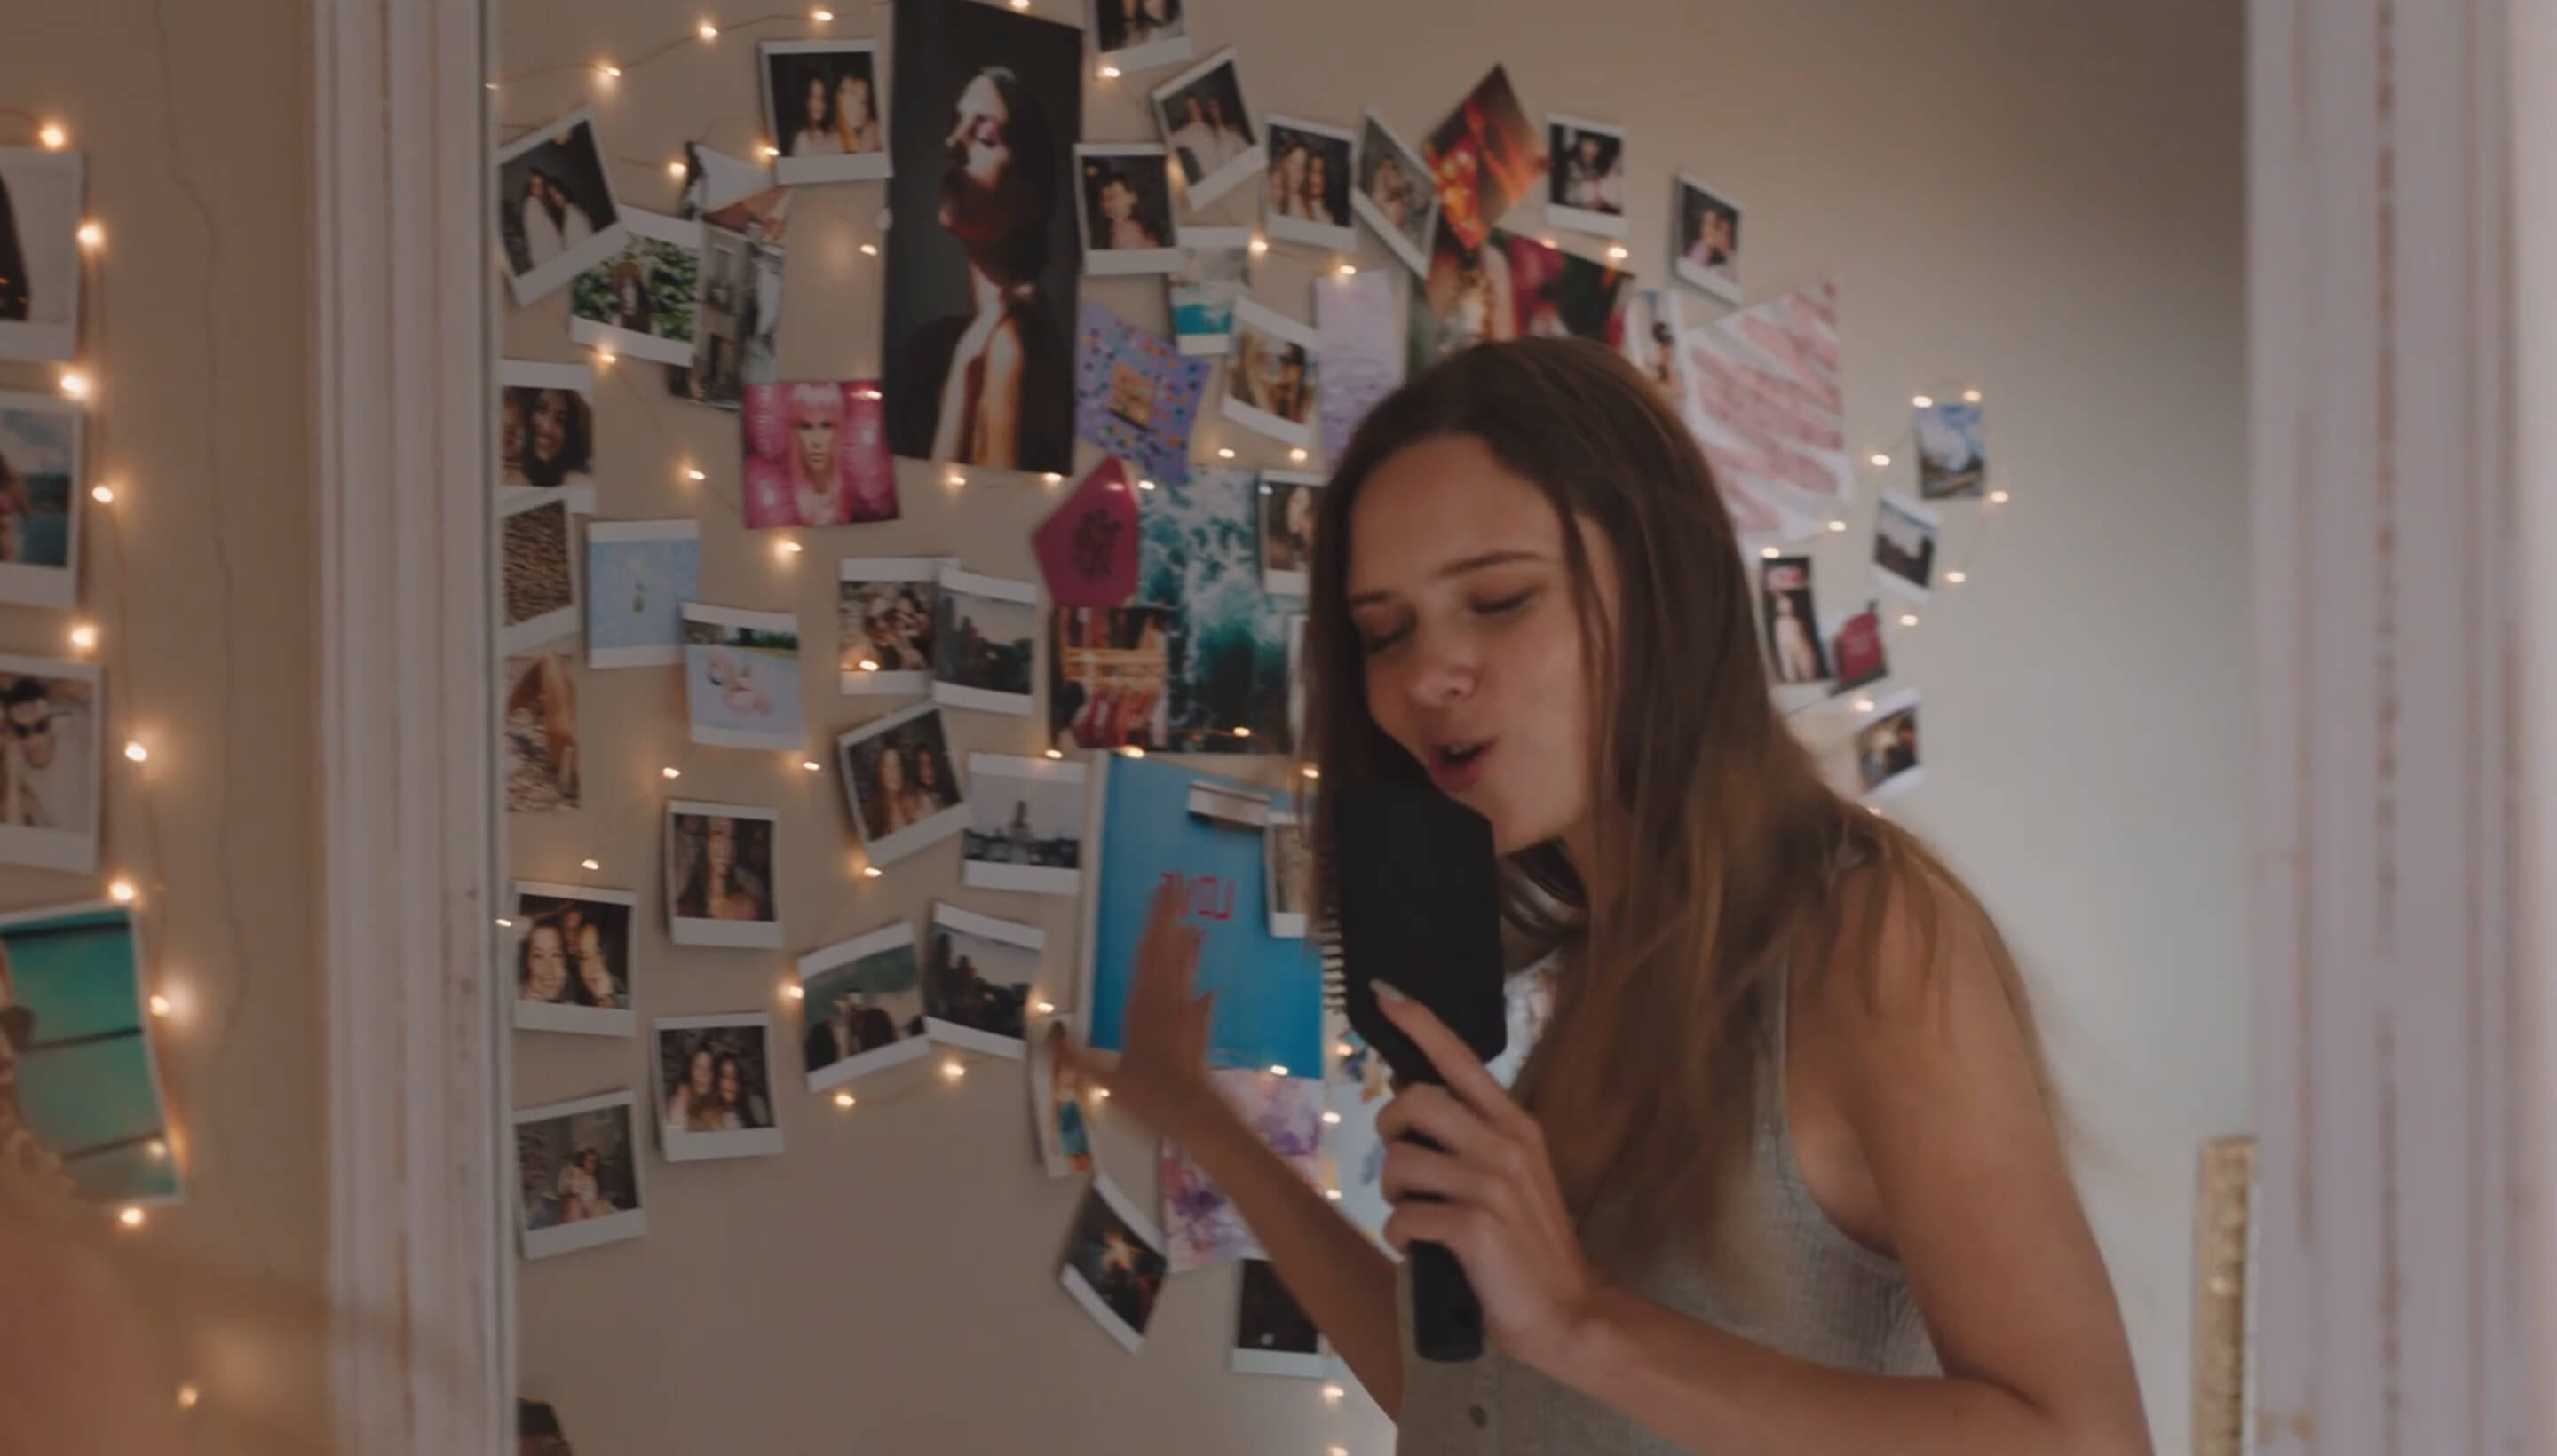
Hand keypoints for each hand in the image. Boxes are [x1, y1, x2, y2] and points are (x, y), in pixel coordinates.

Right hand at [1057, 876, 1217, 1139]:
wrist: (1194, 1114)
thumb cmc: (1149, 1096)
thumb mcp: (1107, 1081)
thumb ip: (1080, 1060)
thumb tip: (1053, 1039)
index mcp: (1141, 1006)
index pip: (1147, 953)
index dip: (1155, 921)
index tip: (1161, 894)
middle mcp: (1164, 1001)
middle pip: (1166, 950)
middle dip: (1171, 915)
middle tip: (1179, 882)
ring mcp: (1183, 1011)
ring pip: (1182, 966)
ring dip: (1184, 940)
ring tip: (1189, 914)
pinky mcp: (1196, 1026)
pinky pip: (1196, 993)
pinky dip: (1196, 976)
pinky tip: (1203, 969)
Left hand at [1372, 982, 1607, 1372]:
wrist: (1567, 1311)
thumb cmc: (1529, 1246)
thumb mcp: (1512, 1176)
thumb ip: (1473, 1139)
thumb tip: (1414, 1108)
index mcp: (1515, 1124)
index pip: (1460, 1059)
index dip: (1419, 1023)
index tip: (1384, 994)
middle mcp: (1505, 1143)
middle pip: (1416, 1101)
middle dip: (1390, 1132)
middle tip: (1403, 1166)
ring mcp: (1491, 1184)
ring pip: (1401, 1162)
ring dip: (1394, 1195)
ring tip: (1417, 1215)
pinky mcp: (1473, 1225)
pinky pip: (1404, 1217)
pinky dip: (1400, 1237)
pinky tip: (1420, 1247)